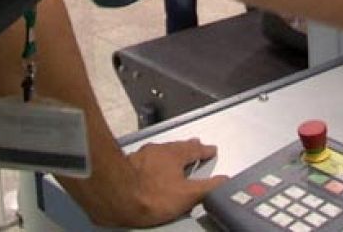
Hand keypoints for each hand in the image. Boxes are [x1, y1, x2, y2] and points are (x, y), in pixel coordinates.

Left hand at [65, 137, 225, 227]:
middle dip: (187, 149)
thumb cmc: (153, 196)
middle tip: (195, 147)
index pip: (195, 150)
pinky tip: (150, 170)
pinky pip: (145, 160)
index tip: (211, 149)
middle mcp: (158, 150)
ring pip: (160, 152)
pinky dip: (152, 163)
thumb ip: (209, 187)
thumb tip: (226, 180)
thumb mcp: (188, 195)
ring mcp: (140, 156)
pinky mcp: (126, 165)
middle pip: (176, 147)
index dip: (205, 151)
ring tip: (174, 159)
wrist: (116, 196)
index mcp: (175, 154)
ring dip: (169, 155)